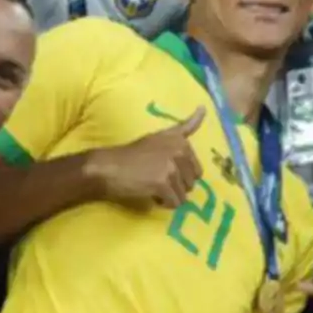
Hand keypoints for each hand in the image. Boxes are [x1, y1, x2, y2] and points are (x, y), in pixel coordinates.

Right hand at [85, 108, 204, 208]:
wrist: (108, 167)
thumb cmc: (132, 154)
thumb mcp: (160, 136)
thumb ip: (183, 128)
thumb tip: (204, 109)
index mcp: (180, 140)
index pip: (197, 166)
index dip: (184, 171)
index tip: (188, 144)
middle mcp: (180, 151)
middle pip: (192, 181)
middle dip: (178, 185)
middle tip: (159, 180)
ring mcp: (172, 167)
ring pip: (184, 194)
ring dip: (170, 195)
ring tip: (153, 186)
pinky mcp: (163, 182)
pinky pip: (174, 202)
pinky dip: (164, 203)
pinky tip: (151, 194)